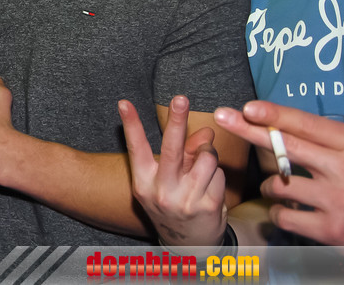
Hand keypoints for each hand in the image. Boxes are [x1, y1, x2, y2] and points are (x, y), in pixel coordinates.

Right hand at [118, 95, 226, 246]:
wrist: (189, 244)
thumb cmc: (174, 201)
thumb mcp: (167, 179)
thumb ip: (184, 153)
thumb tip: (207, 132)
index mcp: (143, 182)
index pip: (136, 148)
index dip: (131, 124)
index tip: (124, 103)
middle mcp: (161, 191)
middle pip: (172, 149)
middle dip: (177, 121)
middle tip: (180, 98)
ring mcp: (185, 200)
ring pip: (206, 157)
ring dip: (208, 155)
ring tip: (201, 168)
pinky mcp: (208, 206)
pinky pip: (218, 173)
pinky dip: (217, 174)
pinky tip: (210, 186)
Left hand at [215, 100, 343, 246]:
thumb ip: (333, 138)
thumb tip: (284, 122)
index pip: (307, 124)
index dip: (273, 114)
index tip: (247, 107)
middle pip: (284, 146)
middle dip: (248, 129)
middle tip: (223, 117)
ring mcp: (337, 202)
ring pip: (278, 184)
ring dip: (271, 185)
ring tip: (282, 186)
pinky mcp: (330, 230)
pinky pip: (283, 215)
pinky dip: (279, 212)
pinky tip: (288, 210)